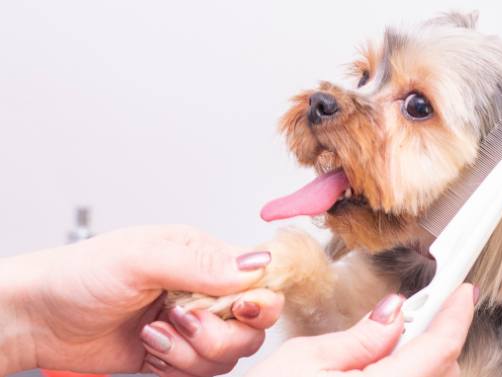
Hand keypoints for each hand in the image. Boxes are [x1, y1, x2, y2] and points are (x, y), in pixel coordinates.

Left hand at [0, 225, 282, 375]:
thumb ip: (199, 263)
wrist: (41, 318)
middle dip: (220, 334)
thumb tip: (254, 265)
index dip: (259, 299)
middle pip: (253, 324)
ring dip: (192, 352)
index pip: (260, 278)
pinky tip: (150, 348)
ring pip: (229, 353)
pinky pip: (203, 372)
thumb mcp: (139, 257)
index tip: (239, 309)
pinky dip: (179, 367)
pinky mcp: (177, 354)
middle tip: (181, 321)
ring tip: (155, 333)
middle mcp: (205, 291)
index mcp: (204, 257)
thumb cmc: (81, 275)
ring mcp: (192, 325)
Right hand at [246, 284, 476, 376]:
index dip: (455, 314)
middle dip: (432, 336)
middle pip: (442, 370)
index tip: (462, 293)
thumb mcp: (303, 361)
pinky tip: (376, 370)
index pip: (439, 349)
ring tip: (381, 348)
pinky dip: (405, 376)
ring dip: (419, 360)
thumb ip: (358, 338)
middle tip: (405, 316)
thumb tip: (392, 314)